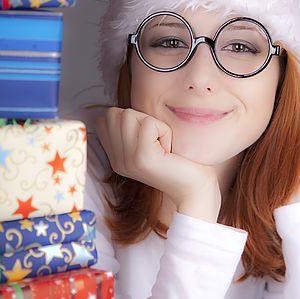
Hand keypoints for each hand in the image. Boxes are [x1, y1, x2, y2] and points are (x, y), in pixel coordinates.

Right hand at [95, 108, 221, 220]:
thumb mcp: (149, 141)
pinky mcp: (142, 158)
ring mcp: (126, 160)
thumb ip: (133, 127)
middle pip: (114, 113)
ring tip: (163, 145)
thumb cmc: (179, 159)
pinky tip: (169, 149)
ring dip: (154, 124)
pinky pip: (149, 123)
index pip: (105, 118)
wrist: (194, 189)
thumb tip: (125, 109)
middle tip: (157, 141)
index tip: (150, 139)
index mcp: (116, 157)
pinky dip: (164, 130)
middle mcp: (117, 160)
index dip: (131, 119)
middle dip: (141, 119)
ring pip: (128, 115)